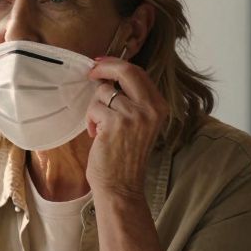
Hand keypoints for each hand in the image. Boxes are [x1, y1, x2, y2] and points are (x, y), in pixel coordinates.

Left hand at [85, 58, 168, 196]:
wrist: (121, 186)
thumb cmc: (125, 157)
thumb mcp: (139, 124)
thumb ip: (132, 100)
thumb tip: (110, 75)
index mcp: (159, 106)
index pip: (138, 73)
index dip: (117, 64)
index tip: (101, 63)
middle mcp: (151, 108)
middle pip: (126, 71)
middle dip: (104, 67)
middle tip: (91, 72)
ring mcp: (134, 115)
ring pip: (104, 92)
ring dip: (95, 108)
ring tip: (100, 128)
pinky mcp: (115, 122)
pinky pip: (94, 107)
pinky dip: (91, 120)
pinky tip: (97, 136)